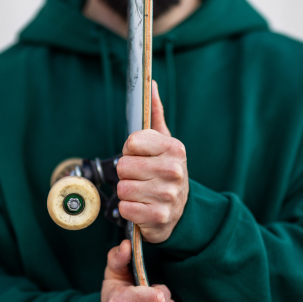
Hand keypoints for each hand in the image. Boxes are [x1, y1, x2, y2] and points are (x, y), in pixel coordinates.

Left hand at [117, 81, 188, 242]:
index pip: (133, 142)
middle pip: (124, 166)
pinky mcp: (159, 217)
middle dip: (127, 173)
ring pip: (122, 188)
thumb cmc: (165, 173)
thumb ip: (155, 115)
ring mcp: (168, 195)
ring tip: (142, 193)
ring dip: (127, 192)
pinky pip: (125, 208)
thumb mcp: (165, 144)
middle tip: (141, 178)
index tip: (139, 156)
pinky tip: (142, 207)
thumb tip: (151, 85)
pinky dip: (129, 210)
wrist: (180, 211)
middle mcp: (174, 171)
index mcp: (175, 149)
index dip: (130, 150)